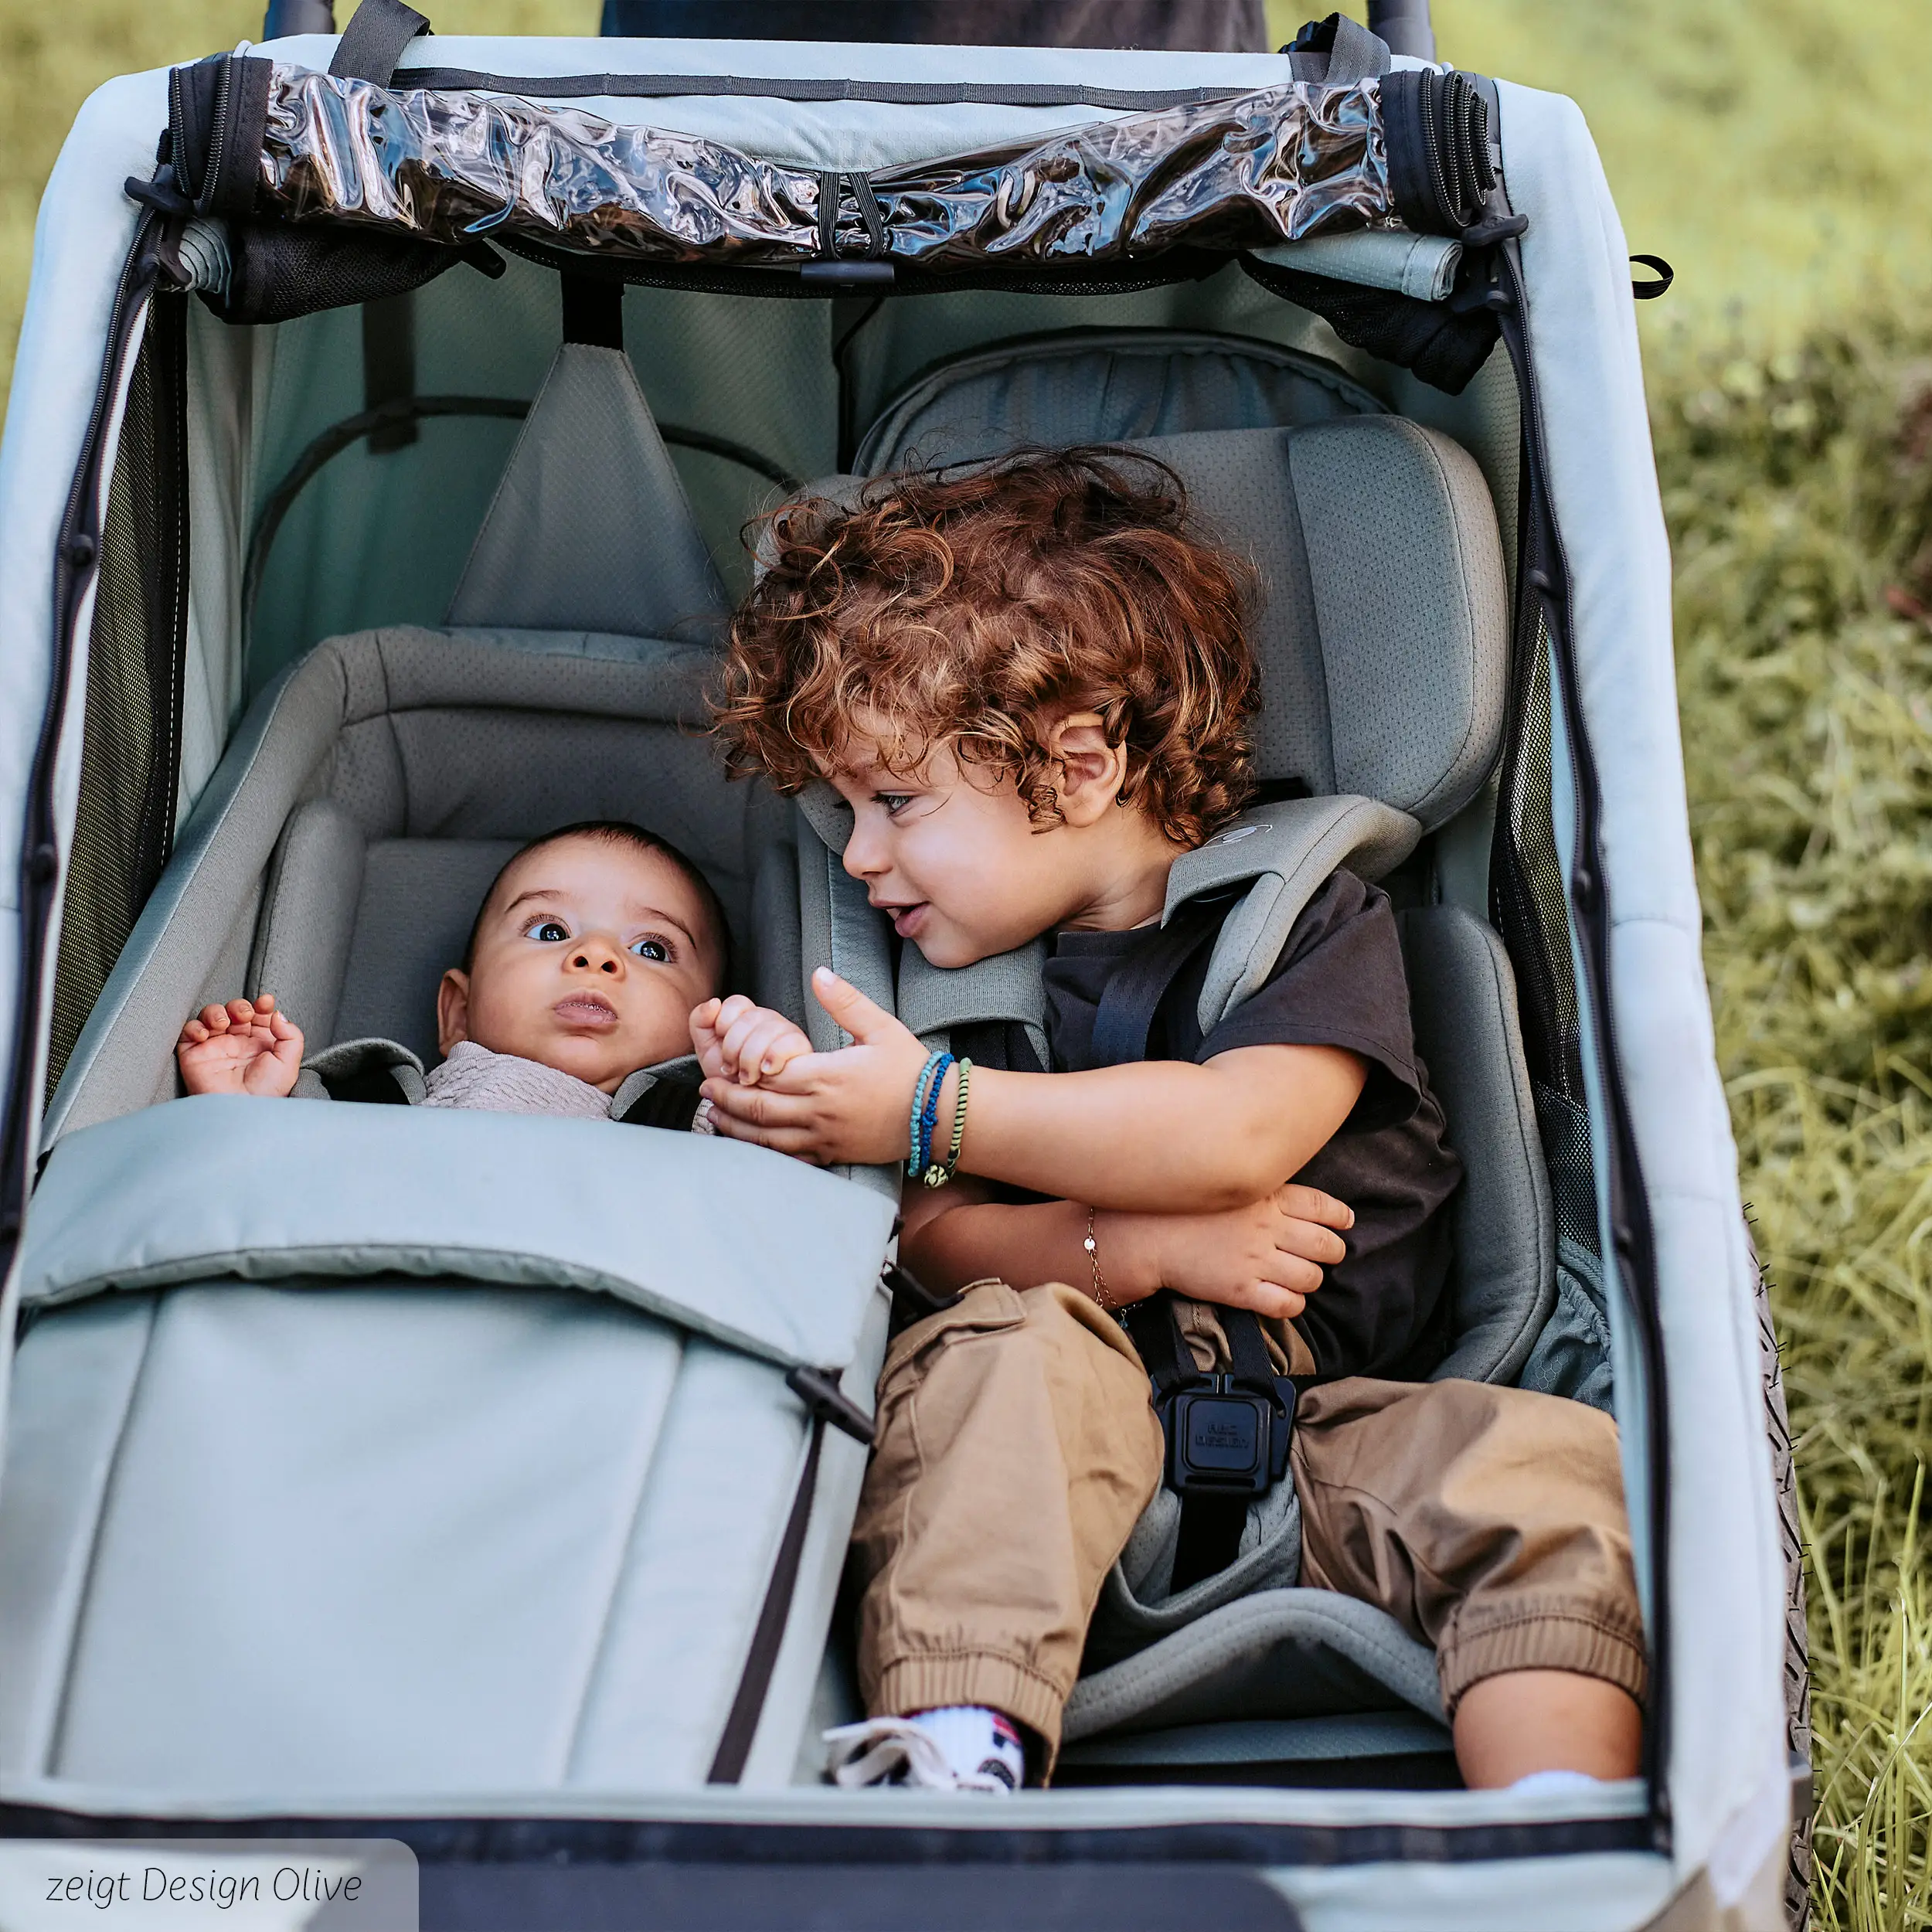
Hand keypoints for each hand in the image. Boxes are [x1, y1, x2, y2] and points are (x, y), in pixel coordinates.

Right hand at [177, 995, 304, 1097]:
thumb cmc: (266, 1093)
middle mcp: (236, 1043)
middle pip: (233, 1011)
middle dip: (238, 1006)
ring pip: (210, 1016)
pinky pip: (188, 1033)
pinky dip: (194, 1027)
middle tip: (245, 1014)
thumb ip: (290, 1035)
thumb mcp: (289, 1062)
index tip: (266, 1002)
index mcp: (259, 1043)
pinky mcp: (194, 1055)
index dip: (261, 1005)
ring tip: (224, 1023)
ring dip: (216, 1012)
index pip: (258, 1015)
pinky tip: (205, 1034)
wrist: (242, 1112)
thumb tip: (277, 1014)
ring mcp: (214, 1047)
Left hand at [690, 994, 814, 1086]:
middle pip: (751, 1018)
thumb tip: (712, 1004)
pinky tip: (766, 1073)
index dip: (724, 1025)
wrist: (745, 1109)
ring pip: (768, 1030)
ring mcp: (788, 1033)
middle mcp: (769, 1021)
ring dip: (751, 1059)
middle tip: (733, 1069)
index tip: (721, 1047)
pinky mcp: (802, 1050)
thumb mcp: (708, 1051)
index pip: (737, 1003)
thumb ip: (700, 1022)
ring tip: (748, 1077)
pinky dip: (773, 1058)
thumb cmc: (730, 1081)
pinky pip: (789, 1043)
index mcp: (747, 1018)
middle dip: (734, 1048)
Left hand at [698, 967, 928, 1164]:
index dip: (739, 1071)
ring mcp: (825, 1137)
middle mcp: (820, 1110)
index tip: (719, 1064)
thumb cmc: (911, 1069)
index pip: (769, 1074)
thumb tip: (819, 973)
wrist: (939, 1115)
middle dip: (727, 1100)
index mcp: (826, 1076)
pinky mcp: (833, 1154)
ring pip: (769, 1138)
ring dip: (738, 1128)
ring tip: (716, 1118)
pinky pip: (791, 1158)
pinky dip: (765, 1153)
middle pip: (759, 1108)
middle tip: (705, 1091)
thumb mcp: (881, 1027)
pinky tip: (753, 1145)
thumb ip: (845, 1001)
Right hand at [1098, 1183, 1353, 1322]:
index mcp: (1266, 1198)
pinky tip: (1284, 1298)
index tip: (1344, 1223)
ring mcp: (1254, 1260)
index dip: (1339, 1217)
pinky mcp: (1241, 1290)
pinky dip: (1293, 1305)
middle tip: (1326, 1254)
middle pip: (1324, 1244)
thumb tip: (1301, 1201)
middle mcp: (1265, 1228)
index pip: (1320, 1206)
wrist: (1149, 1235)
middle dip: (1332, 1252)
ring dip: (1311, 1279)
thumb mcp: (1230, 1187)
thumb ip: (1265, 1192)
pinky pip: (1286, 1305)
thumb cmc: (1187, 1208)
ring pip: (1310, 1277)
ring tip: (1301, 1277)